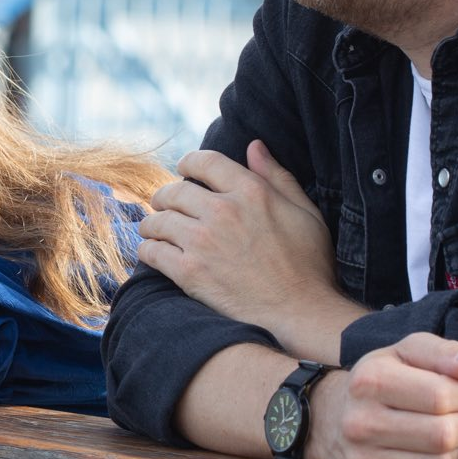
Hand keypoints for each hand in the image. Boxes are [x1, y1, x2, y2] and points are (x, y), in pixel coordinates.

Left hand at [137, 140, 355, 355]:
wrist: (301, 313)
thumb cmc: (309, 264)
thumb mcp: (304, 211)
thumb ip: (277, 176)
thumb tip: (254, 146)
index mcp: (251, 191)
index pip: (204, 161)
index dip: (189, 163)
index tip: (184, 170)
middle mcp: (223, 211)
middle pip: (174, 190)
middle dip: (165, 196)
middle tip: (164, 205)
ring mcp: (203, 242)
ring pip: (157, 220)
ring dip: (153, 224)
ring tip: (155, 230)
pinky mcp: (190, 272)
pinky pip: (152, 252)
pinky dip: (148, 250)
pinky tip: (154, 253)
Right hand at [307, 332, 457, 458]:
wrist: (327, 420)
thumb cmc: (380, 381)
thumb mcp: (406, 354)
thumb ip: (445, 353)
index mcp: (369, 381)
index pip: (443, 395)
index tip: (454, 392)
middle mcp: (359, 423)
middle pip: (444, 435)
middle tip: (452, 416)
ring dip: (452, 451)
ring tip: (439, 436)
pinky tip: (424, 456)